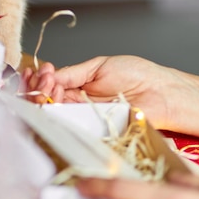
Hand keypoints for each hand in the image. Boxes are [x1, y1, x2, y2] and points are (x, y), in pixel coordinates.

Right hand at [21, 56, 173, 124]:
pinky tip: (55, 102)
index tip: (42, 72)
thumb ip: (72, 73)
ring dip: (43, 99)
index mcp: (77, 86)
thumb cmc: (136, 75)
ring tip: (50, 87)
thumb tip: (49, 75)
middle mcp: (77, 104)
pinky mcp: (93, 132)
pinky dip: (57, 117)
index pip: (49, 86)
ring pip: (53, 115)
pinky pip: (70, 129)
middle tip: (45, 80)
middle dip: (37, 89)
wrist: (161, 92)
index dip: (40, 80)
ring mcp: (84, 119)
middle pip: (45, 102)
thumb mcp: (99, 66)